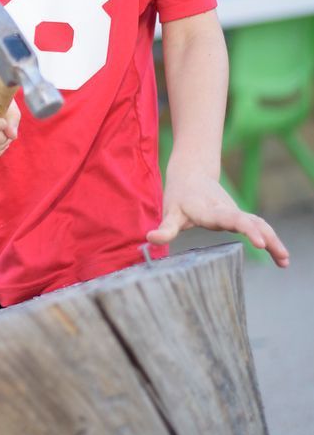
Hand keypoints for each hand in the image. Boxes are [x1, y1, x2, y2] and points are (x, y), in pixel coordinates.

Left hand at [146, 169, 289, 267]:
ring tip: (285, 261)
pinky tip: (280, 257)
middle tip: (281, 256)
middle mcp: (227, 210)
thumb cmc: (179, 195)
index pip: (231, 219)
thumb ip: (165, 228)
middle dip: (266, 237)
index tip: (258, 242)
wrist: (192, 173)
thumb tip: (150, 239)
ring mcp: (236, 212)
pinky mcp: (239, 216)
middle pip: (252, 222)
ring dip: (273, 240)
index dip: (246, 229)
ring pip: (259, 223)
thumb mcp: (170, 211)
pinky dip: (271, 239)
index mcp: (211, 210)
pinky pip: (259, 226)